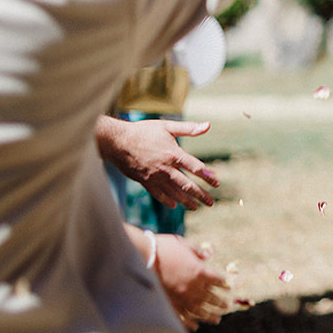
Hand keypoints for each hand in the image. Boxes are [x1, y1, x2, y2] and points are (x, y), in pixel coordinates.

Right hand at [96, 117, 218, 208]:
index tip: (217, 183)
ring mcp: (154, 177)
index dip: (208, 176)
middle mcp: (165, 168)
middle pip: (187, 185)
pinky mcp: (143, 181)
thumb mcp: (167, 126)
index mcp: (174, 154)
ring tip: (196, 207)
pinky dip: (166, 200)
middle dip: (200, 195)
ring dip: (186, 201)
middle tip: (211, 203)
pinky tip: (174, 205)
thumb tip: (208, 125)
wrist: (115, 142)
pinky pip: (157, 194)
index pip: (195, 168)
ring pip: (173, 192)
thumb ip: (188, 128)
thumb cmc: (143, 131)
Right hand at [153, 234, 230, 329]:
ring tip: (217, 319)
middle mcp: (193, 286)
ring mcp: (181, 297)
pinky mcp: (169, 303)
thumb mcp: (183, 244)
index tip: (229, 288)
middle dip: (220, 303)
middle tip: (227, 307)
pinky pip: (183, 316)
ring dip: (209, 315)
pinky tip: (195, 327)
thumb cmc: (163, 247)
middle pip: (211, 297)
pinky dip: (190, 323)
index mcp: (199, 270)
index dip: (224, 284)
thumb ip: (197, 252)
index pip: (217, 280)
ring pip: (199, 310)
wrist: (142, 256)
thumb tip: (207, 255)